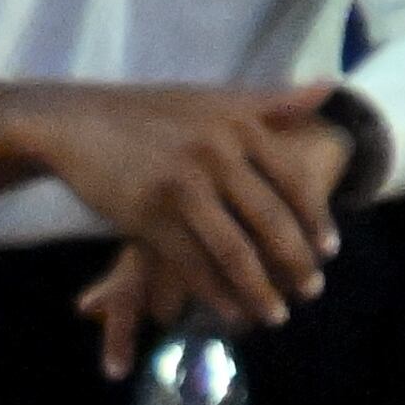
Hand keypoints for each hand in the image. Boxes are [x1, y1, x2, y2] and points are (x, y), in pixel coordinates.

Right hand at [0, 80, 349, 331]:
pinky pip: (192, 263)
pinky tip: (231, 311)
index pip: (293, 182)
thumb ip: (270, 102)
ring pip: (235, 250)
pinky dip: (216, 292)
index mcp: (238, 127)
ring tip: (276, 314)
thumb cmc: (147, 111)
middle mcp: (215, 155)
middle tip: (312, 290)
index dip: (315, 221)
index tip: (329, 250)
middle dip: (296, 262)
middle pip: (270, 221)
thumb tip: (329, 89)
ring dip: (260, 289)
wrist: (75, 121)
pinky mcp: (148, 215)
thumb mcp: (210, 98)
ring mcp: (181, 187)